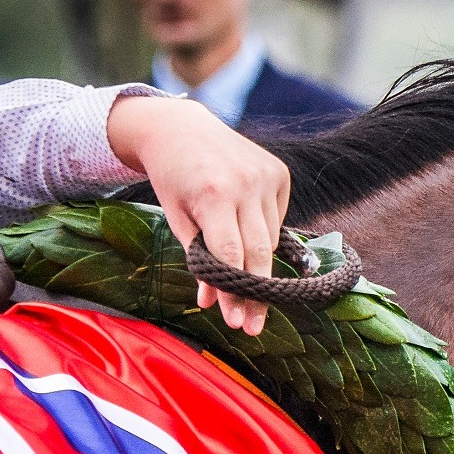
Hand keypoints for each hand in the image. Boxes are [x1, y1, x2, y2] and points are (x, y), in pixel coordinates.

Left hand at [105, 94, 290, 335]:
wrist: (181, 128)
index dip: (235, 292)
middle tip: (252, 325)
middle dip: (256, 293)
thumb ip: (197, 258)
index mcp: (213, 193)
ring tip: (235, 257)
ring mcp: (266, 176)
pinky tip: (244, 220)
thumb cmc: (173, 178)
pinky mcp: (280, 172)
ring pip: (269, 238)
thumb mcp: (177, 218)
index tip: (237, 322)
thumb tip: (214, 302)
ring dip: (255, 257)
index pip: (231, 254)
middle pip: (259, 253)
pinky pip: (277, 218)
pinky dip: (263, 230)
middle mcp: (246, 183)